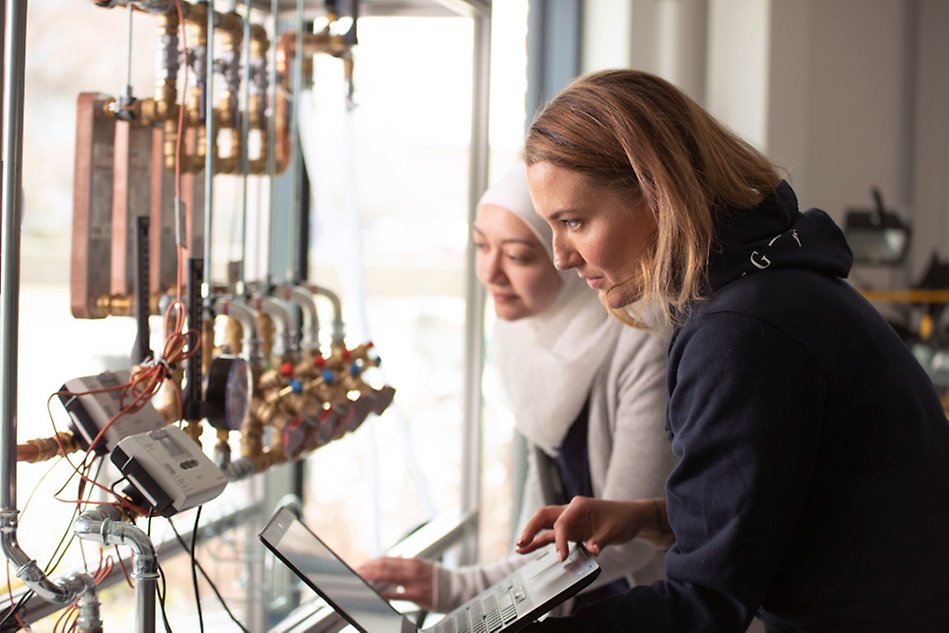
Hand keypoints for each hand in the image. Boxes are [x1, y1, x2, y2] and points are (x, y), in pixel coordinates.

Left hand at [355, 556, 434, 609]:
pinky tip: (376, 595)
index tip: (359, 566)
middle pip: (384, 565)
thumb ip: (405, 566)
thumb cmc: (436, 579)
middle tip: (354, 572)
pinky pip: (398, 594)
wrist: (455, 587)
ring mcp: (414, 581)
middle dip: (367, 569)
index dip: (370, 562)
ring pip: (389, 576)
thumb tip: (388, 566)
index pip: (386, 559)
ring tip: (360, 580)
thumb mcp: (421, 567)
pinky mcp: (417, 594)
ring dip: (372, 577)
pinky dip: (385, 594)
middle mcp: (412, 568)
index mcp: (411, 561)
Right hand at [515, 496, 670, 560]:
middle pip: (544, 516)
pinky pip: (552, 534)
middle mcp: (571, 510)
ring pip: (545, 525)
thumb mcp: (613, 531)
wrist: (632, 518)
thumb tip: (592, 550)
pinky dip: (541, 541)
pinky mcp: (572, 529)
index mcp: (579, 506)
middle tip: (521, 544)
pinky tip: (530, 548)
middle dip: (531, 529)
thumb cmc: (623, 519)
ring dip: (532, 535)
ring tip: (520, 548)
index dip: (559, 541)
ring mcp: (570, 520)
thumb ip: (600, 541)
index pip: (561, 523)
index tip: (560, 557)